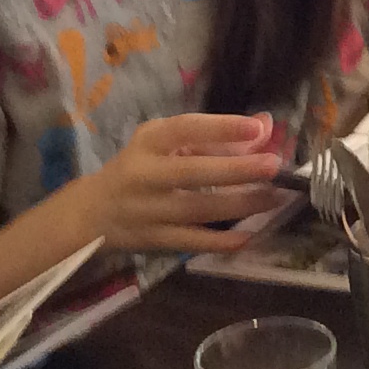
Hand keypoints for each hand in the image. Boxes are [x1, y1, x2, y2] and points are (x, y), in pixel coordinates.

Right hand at [86, 112, 292, 253]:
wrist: (94, 213)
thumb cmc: (139, 167)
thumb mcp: (166, 141)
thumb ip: (213, 136)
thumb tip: (265, 126)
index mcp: (148, 142)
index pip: (185, 129)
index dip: (221, 127)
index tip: (258, 127)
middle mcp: (146, 175)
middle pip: (193, 172)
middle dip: (236, 169)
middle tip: (274, 166)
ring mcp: (149, 211)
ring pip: (198, 209)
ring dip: (239, 204)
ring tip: (274, 197)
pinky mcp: (154, 239)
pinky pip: (191, 242)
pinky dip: (220, 241)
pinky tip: (248, 235)